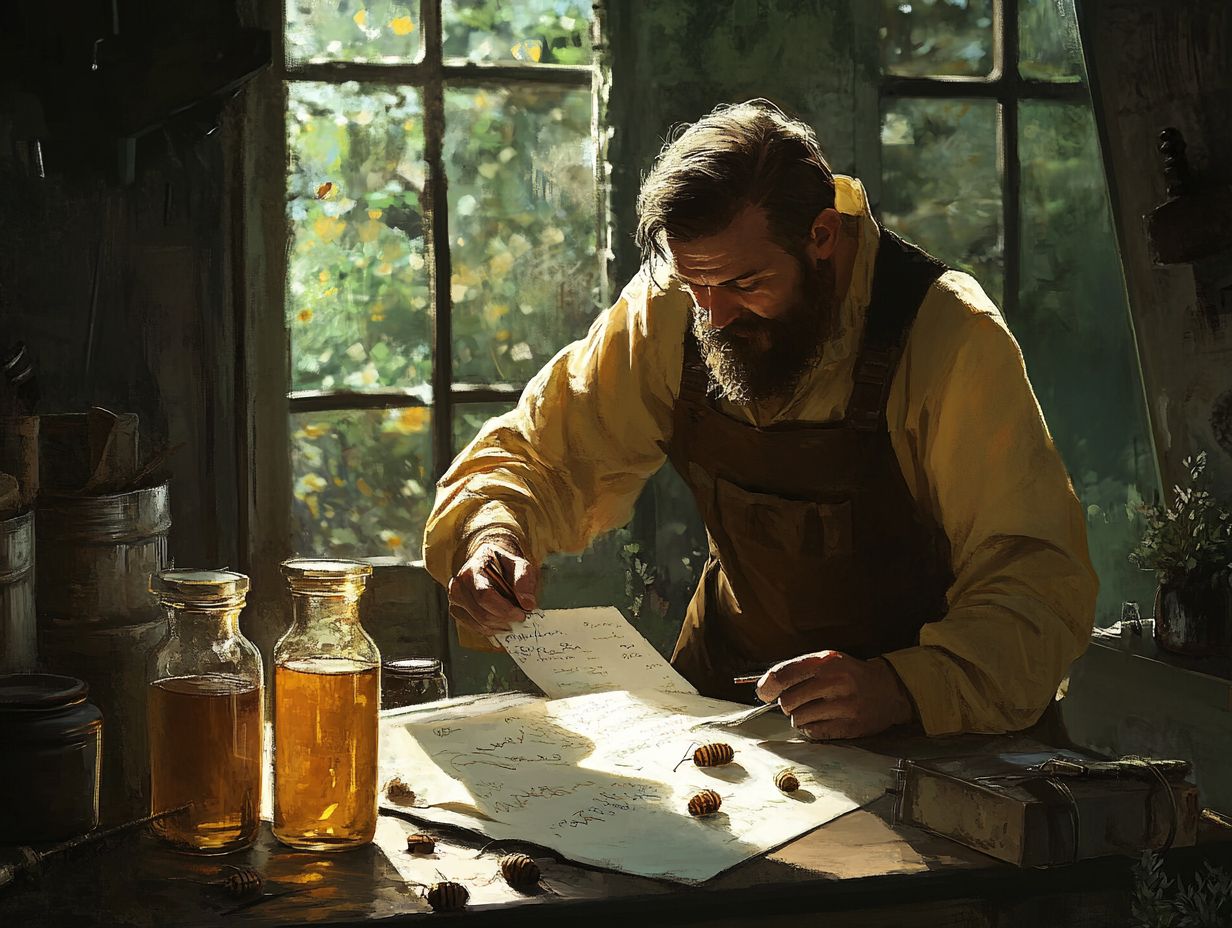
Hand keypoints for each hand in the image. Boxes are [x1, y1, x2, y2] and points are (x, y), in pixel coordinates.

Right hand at [447, 537, 539, 637]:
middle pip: (482, 614)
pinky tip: (501, 621)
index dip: (505, 610)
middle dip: (505, 619)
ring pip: (479, 624)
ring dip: (500, 625)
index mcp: (473, 569)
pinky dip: (491, 628)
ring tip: (511, 617)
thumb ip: (525, 580)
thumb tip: (528, 604)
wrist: (489, 562)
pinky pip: (474, 628)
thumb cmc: (504, 564)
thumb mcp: (519, 564)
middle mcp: (459, 584)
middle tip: (520, 616)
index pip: (485, 596)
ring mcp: (455, 598)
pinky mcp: (456, 610)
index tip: (522, 613)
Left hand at [755, 651, 913, 740]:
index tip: (764, 693)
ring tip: (813, 710)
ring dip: (799, 717)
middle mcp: (835, 682)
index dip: (767, 686)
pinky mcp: (850, 726)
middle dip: (787, 704)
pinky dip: (811, 729)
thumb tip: (764, 688)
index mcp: (826, 661)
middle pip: (788, 701)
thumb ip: (797, 670)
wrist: (889, 689)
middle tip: (797, 701)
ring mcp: (844, 706)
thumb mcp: (827, 661)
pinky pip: (814, 733)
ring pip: (798, 719)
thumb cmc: (850, 674)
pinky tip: (821, 720)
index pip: (783, 674)